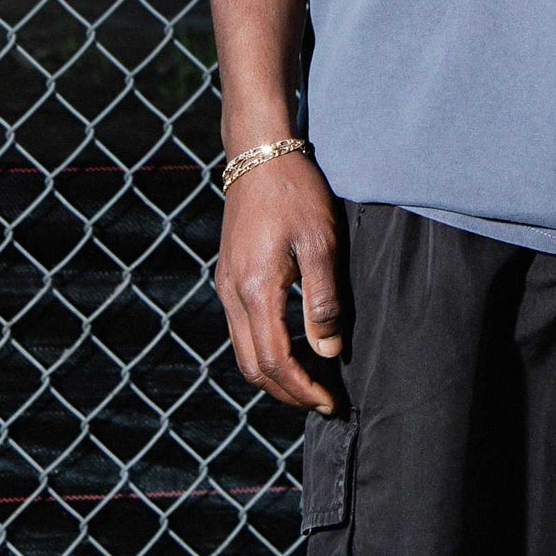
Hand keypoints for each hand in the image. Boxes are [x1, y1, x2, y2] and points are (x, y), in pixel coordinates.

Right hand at [215, 151, 345, 413]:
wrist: (259, 154)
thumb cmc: (295, 192)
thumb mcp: (320, 241)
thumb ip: (323, 299)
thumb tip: (329, 351)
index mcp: (256, 289)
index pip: (275, 360)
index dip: (302, 388)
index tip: (330, 401)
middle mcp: (232, 294)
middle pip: (253, 367)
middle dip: (287, 392)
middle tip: (322, 400)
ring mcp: (225, 286)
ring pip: (243, 352)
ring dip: (274, 375)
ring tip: (309, 381)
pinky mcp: (228, 276)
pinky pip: (240, 330)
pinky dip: (263, 351)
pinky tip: (289, 347)